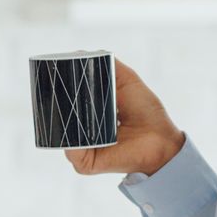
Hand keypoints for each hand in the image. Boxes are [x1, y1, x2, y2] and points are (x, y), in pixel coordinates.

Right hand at [64, 58, 184, 177]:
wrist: (162, 140)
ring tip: (67, 101)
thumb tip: (80, 54)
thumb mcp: (127, 81)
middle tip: (54, 84)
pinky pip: (71, 151)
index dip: (62, 89)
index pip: (68, 102)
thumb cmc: (146, 113)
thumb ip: (109, 66)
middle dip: (58, 101)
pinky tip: (76, 123)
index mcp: (90, 114)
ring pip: (62, 133)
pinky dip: (70, 139)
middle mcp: (83, 132)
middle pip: (61, 116)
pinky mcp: (85, 163)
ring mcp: (82, 148)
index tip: (53, 75)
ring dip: (63, 117)